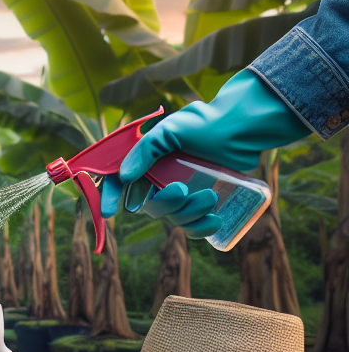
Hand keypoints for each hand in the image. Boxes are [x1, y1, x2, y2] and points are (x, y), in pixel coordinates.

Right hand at [100, 69, 305, 232]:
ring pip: (173, 217)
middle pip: (149, 206)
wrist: (242, 127)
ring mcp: (180, 193)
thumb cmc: (205, 123)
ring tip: (212, 197)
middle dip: (166, 204)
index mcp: (145, 161)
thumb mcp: (171, 130)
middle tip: (183, 190)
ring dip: (189, 214)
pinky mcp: (200, 202)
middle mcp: (158, 179)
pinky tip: (215, 221)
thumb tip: (125, 176)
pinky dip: (200, 228)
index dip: (110, 197)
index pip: (119, 181)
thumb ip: (145, 150)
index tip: (108, 212)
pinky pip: (193, 226)